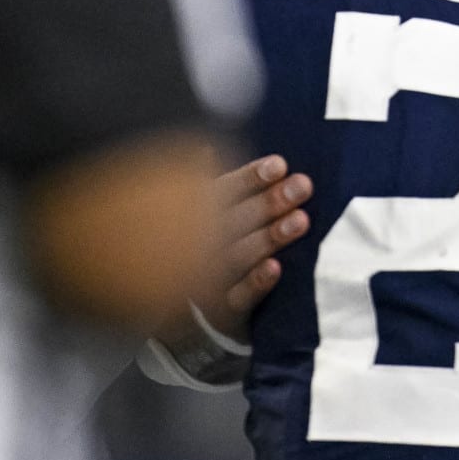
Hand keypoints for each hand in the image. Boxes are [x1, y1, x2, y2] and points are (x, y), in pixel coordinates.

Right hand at [152, 155, 311, 359]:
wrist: (155, 305)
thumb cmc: (180, 245)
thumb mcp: (181, 208)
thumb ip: (201, 182)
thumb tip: (205, 150)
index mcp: (188, 215)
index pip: (221, 191)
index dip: (250, 177)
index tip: (280, 165)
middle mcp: (194, 245)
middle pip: (234, 221)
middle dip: (269, 202)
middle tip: (303, 186)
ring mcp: (205, 277)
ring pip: (238, 256)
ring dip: (270, 238)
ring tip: (301, 221)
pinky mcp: (218, 309)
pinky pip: (236, 297)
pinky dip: (256, 283)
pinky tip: (276, 269)